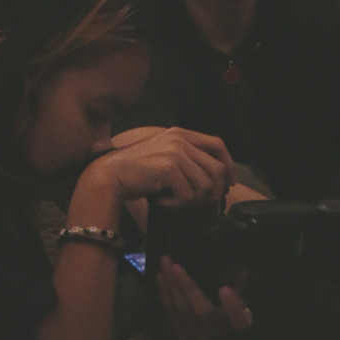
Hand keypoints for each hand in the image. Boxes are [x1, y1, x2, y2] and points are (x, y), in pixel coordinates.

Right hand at [85, 127, 234, 207]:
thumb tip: (217, 180)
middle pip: (217, 169)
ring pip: (205, 185)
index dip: (229, 165)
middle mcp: (181, 139)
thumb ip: (188, 160)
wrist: (110, 175)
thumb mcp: (166, 156)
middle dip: (213, 193)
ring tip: (173, 201)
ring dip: (191, 201)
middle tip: (198, 205)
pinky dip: (176, 205)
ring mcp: (175, 152)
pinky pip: (188, 195)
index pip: (218, 144)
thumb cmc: (138, 171)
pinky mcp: (169, 167)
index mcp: (182, 134)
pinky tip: (162, 201)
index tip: (229, 184)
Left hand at [155, 256, 252, 339]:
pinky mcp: (183, 335)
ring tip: (164, 264)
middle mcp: (217, 331)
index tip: (225, 290)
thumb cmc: (229, 313)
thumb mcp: (239, 298)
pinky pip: (171, 314)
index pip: (239, 319)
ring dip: (171, 286)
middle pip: (201, 310)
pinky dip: (164, 294)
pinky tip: (159, 277)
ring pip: (182, 310)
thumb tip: (239, 266)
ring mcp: (198, 335)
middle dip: (187, 286)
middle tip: (175, 265)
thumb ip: (238, 283)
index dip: (232, 307)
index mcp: (236, 322)